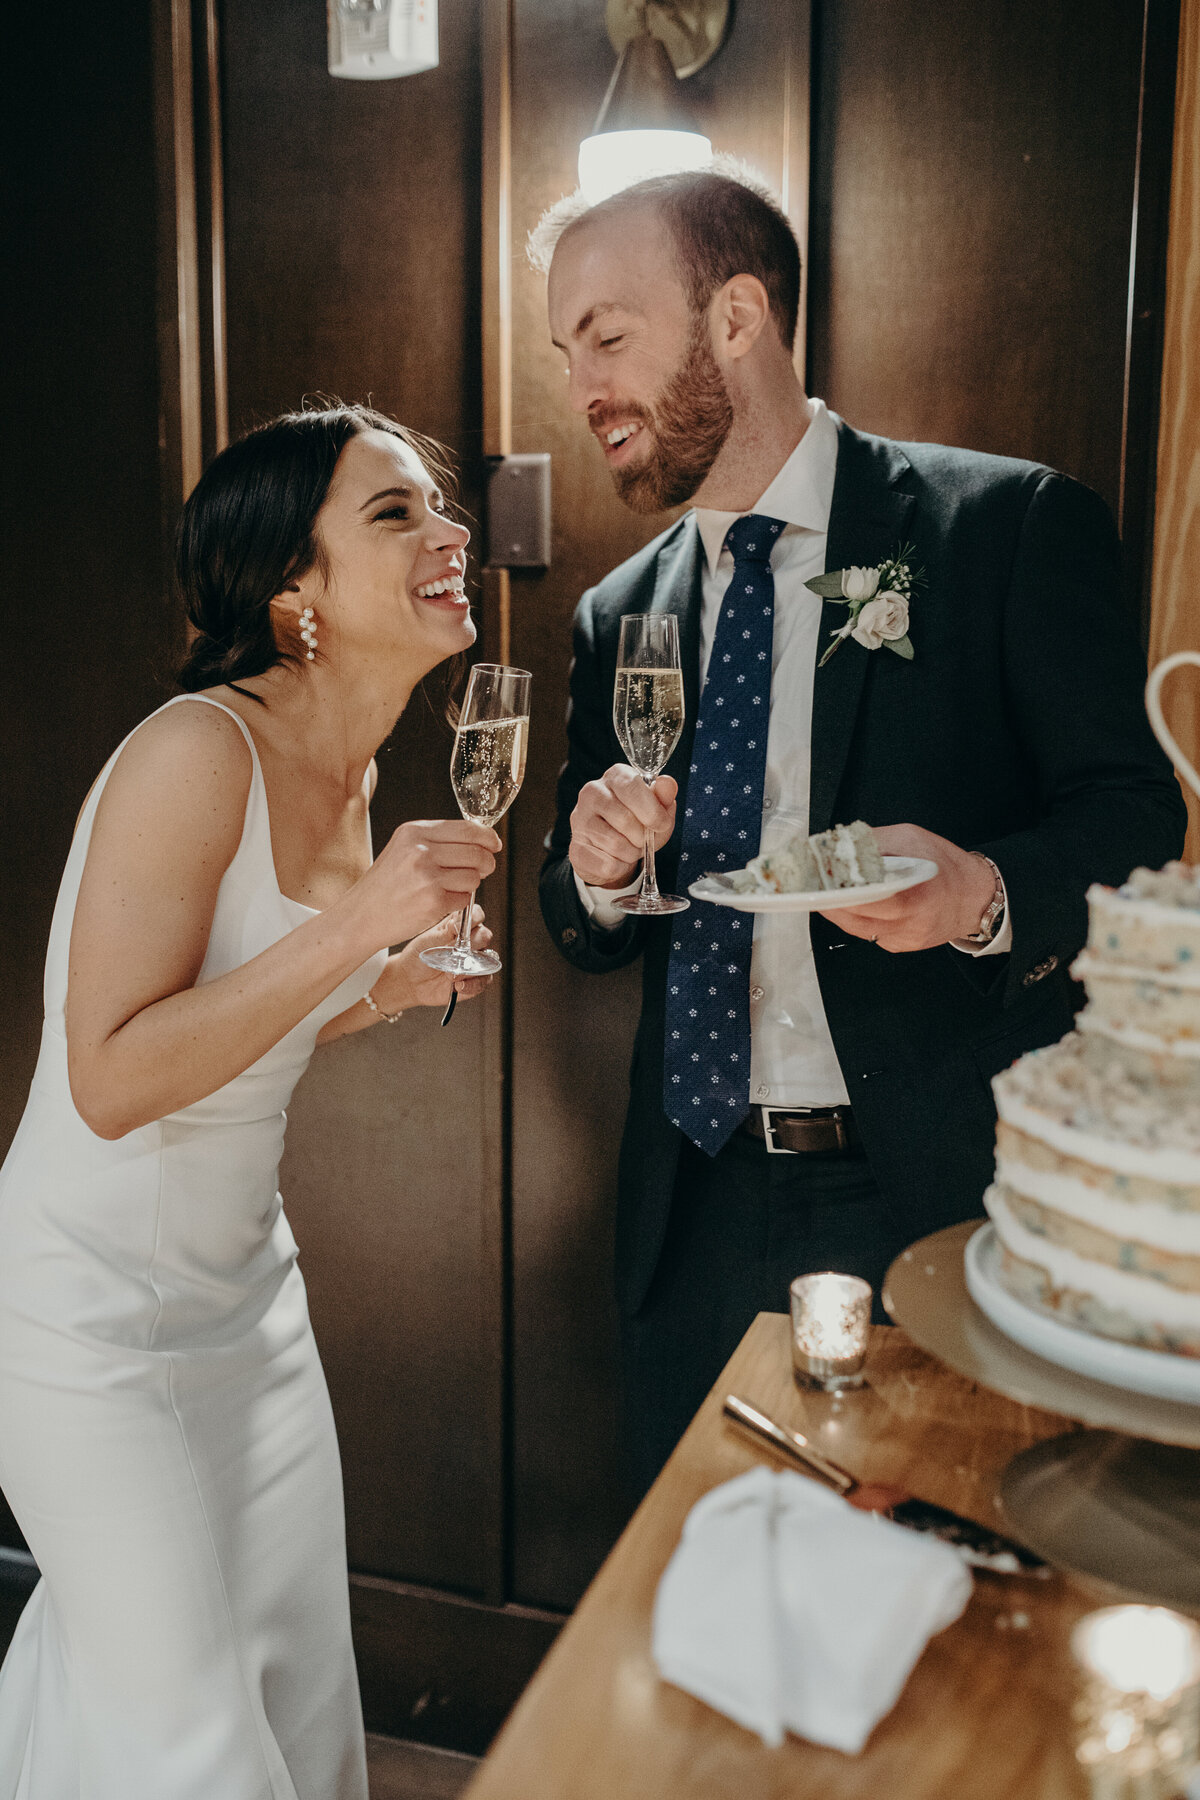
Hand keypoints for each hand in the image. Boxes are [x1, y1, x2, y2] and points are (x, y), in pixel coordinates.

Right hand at [353, 819, 500, 948]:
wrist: (360, 916)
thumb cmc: (385, 885)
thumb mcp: (403, 849)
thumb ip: (437, 841)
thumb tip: (480, 839)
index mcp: (415, 831)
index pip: (468, 828)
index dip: (488, 837)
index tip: (494, 845)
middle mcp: (421, 850)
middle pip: (477, 852)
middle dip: (486, 863)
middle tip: (482, 870)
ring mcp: (428, 876)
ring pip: (474, 876)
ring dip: (470, 885)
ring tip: (450, 888)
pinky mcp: (434, 901)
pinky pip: (465, 898)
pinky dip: (458, 902)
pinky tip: (440, 902)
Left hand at [375, 907, 494, 1010]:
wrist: (412, 981)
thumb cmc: (418, 956)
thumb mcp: (427, 941)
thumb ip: (445, 932)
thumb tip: (457, 923)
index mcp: (459, 925)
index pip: (476, 914)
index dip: (474, 918)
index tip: (461, 927)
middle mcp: (471, 941)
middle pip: (485, 935)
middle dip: (471, 944)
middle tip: (454, 953)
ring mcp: (475, 959)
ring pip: (488, 958)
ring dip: (470, 966)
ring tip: (450, 974)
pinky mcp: (476, 979)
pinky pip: (484, 979)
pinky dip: (472, 984)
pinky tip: (457, 984)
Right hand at [568, 766, 677, 888]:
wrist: (613, 849)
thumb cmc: (638, 822)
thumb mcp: (657, 808)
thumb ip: (664, 795)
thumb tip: (667, 784)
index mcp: (616, 776)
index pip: (632, 787)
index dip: (652, 811)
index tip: (661, 825)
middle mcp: (592, 792)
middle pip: (625, 819)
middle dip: (642, 837)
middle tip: (643, 839)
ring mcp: (579, 819)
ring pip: (616, 844)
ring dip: (632, 853)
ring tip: (630, 848)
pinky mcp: (576, 848)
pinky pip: (607, 864)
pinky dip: (620, 867)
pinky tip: (616, 858)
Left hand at [817, 823, 996, 952]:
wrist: (976, 896)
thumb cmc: (946, 865)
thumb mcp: (910, 838)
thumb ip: (873, 841)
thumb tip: (837, 843)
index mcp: (914, 892)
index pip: (863, 896)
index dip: (835, 889)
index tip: (815, 877)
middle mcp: (909, 920)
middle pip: (853, 915)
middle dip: (828, 899)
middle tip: (810, 884)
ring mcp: (904, 937)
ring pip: (855, 928)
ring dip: (837, 910)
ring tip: (824, 892)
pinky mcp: (901, 946)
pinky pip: (868, 934)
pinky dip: (855, 919)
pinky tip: (852, 905)